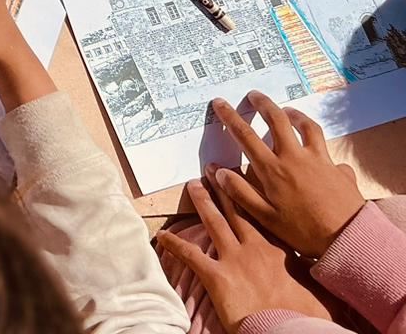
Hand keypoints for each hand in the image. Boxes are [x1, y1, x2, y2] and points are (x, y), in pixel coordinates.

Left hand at [156, 177, 330, 331]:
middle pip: (236, 210)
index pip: (263, 213)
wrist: (289, 331)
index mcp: (279, 249)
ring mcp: (234, 260)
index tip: (243, 175)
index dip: (251, 193)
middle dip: (223, 187)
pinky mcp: (216, 276)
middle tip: (212, 169)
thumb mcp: (319, 289)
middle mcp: (255, 248)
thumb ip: (314, 271)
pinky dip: (175, 245)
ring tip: (193, 185)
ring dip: (202, 202)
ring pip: (214, 222)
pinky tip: (161, 236)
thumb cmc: (307, 316)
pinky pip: (191, 256)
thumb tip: (326, 264)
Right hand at [206, 93, 364, 258]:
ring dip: (294, 114)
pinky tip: (320, 152)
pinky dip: (322, 146)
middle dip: (263, 104)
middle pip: (277, 120)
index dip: (230, 117)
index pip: (245, 135)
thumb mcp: (266, 217)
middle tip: (254, 95)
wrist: (347, 239)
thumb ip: (241, 193)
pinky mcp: (337, 168)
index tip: (220, 103)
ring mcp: (319, 160)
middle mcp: (295, 158)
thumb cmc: (304, 231)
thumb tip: (218, 171)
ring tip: (287, 110)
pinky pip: (329, 151)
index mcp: (273, 169)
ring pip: (306, 127)